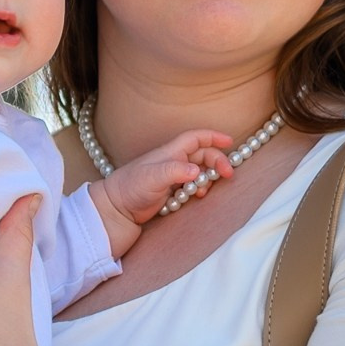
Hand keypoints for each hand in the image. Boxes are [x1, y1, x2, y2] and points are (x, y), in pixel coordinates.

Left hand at [93, 129, 237, 226]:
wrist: (115, 209)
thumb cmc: (130, 188)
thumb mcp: (152, 177)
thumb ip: (174, 171)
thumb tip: (196, 171)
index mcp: (170, 152)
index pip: (195, 138)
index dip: (213, 137)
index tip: (229, 142)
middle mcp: (172, 162)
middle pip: (202, 155)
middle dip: (217, 162)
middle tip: (227, 175)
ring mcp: (172, 177)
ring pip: (199, 171)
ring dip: (208, 177)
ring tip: (206, 189)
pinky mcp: (170, 191)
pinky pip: (191, 186)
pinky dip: (199, 189)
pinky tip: (197, 197)